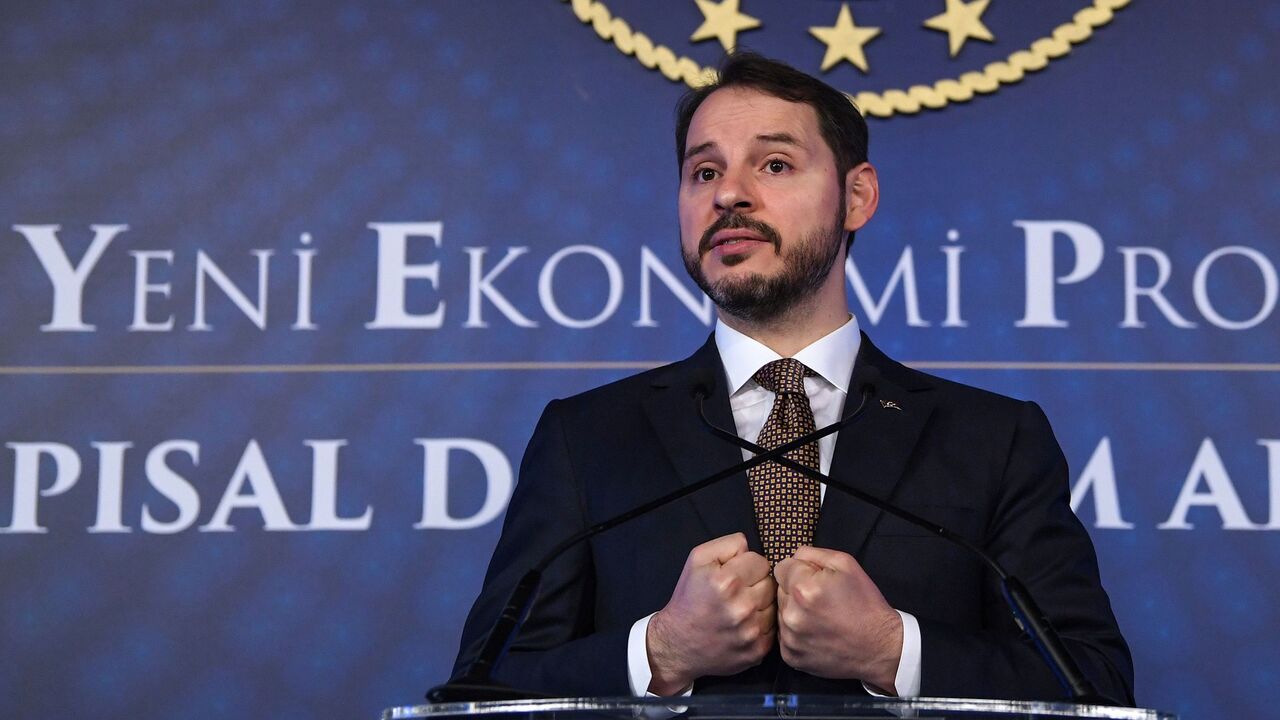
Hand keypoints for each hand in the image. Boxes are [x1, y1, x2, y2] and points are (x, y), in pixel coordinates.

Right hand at [646, 532, 775, 693]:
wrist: (677, 644)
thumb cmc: (689, 598)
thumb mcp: (697, 559)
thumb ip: (728, 544)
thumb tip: (750, 547)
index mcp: (726, 582)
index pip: (761, 562)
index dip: (748, 566)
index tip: (735, 575)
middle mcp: (741, 608)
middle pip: (770, 584)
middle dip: (755, 585)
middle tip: (736, 593)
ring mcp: (751, 632)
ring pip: (774, 606)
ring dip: (760, 606)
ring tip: (739, 609)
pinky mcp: (757, 650)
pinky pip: (773, 628)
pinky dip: (761, 625)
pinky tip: (743, 626)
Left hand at [774, 546, 902, 693]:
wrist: (881, 647)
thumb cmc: (865, 603)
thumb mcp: (846, 564)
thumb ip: (812, 554)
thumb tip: (793, 557)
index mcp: (803, 589)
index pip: (781, 568)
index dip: (799, 570)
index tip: (814, 580)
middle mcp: (792, 615)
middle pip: (780, 591)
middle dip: (796, 591)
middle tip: (822, 601)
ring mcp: (790, 639)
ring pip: (782, 613)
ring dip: (796, 612)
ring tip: (822, 618)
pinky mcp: (791, 657)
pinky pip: (784, 636)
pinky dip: (797, 633)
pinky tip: (818, 634)